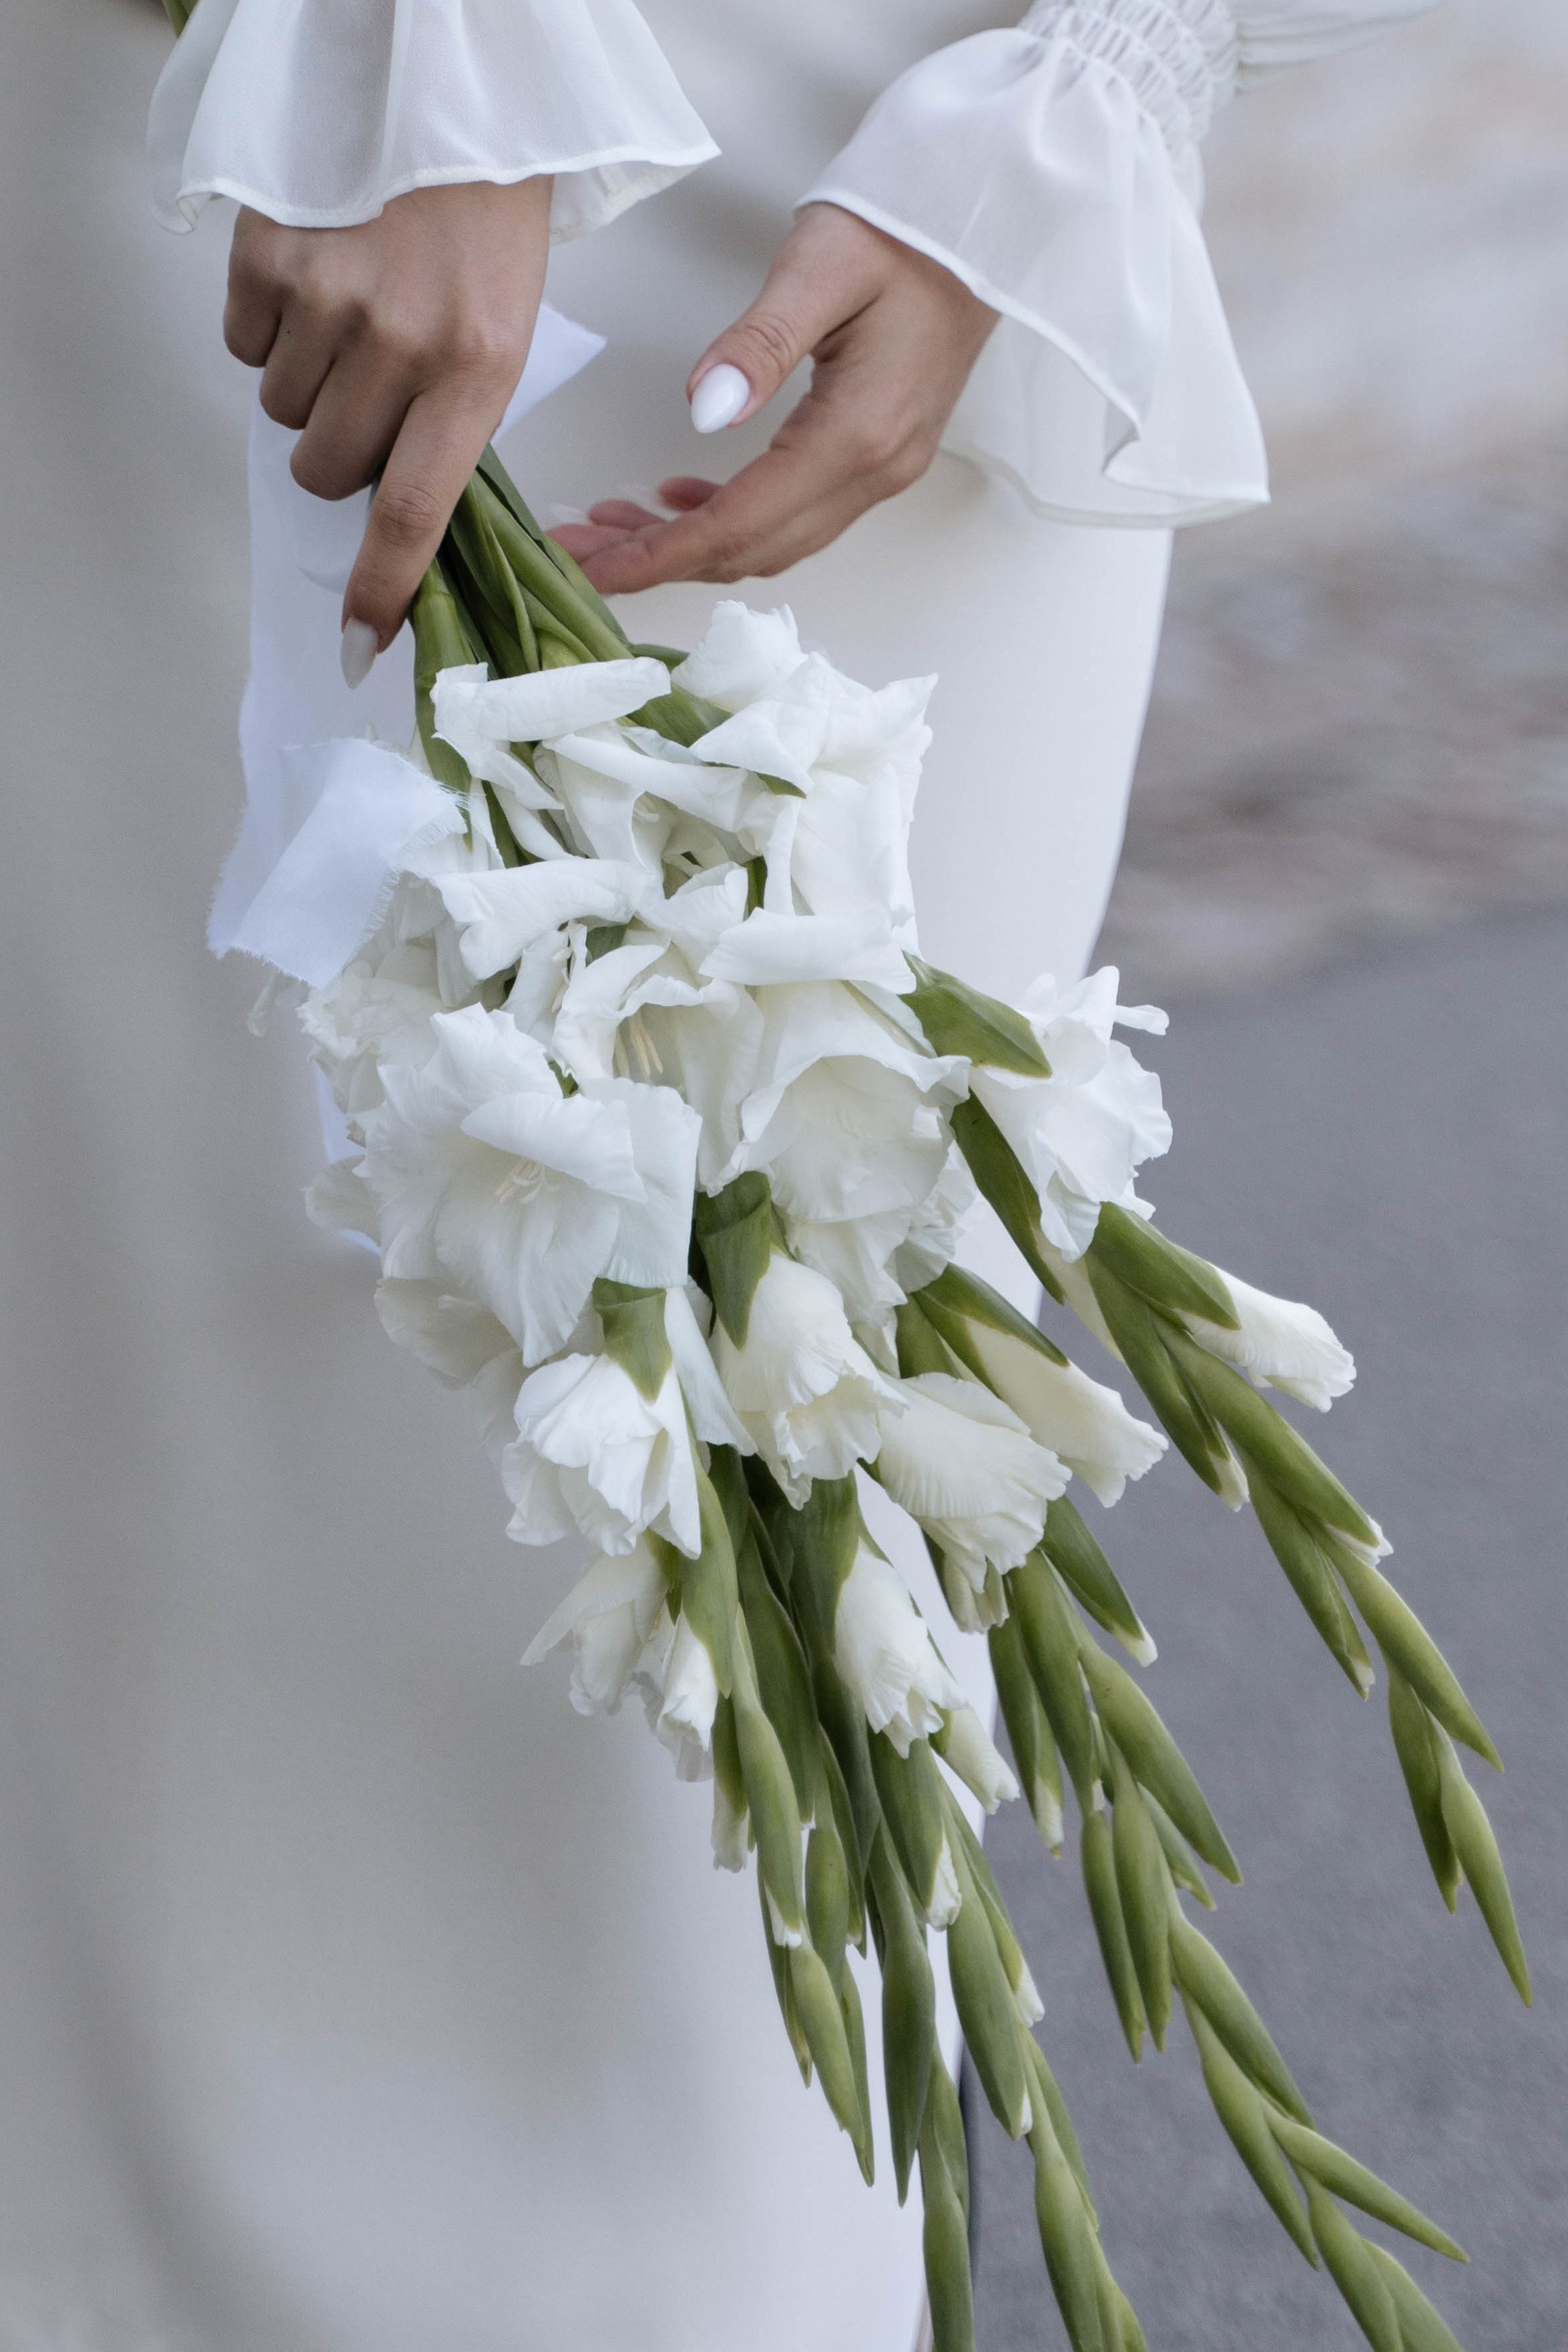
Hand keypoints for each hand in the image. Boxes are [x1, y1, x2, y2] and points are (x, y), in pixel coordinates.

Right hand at [225, 179, 552, 664]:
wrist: (455, 106)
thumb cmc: (486, 232)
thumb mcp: (499, 339)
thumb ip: (450, 428)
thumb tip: (396, 529)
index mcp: (476, 372)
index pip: (412, 514)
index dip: (379, 590)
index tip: (358, 645)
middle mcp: (400, 342)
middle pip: (325, 469)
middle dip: (340, 451)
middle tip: (374, 391)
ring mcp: (329, 297)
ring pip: (281, 411)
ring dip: (308, 385)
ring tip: (353, 320)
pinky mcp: (271, 251)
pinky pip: (245, 344)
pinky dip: (271, 329)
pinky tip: (319, 282)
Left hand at [552, 205, 996, 592]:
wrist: (978, 220)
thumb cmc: (900, 228)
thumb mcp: (819, 265)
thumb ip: (758, 344)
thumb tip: (703, 409)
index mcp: (857, 434)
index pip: (742, 521)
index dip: (660, 553)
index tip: (590, 568)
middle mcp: (875, 471)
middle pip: (753, 550)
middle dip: (661, 560)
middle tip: (579, 552)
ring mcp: (882, 472)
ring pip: (771, 542)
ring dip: (691, 545)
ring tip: (614, 526)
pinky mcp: (878, 457)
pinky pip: (794, 515)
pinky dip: (731, 520)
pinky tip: (680, 498)